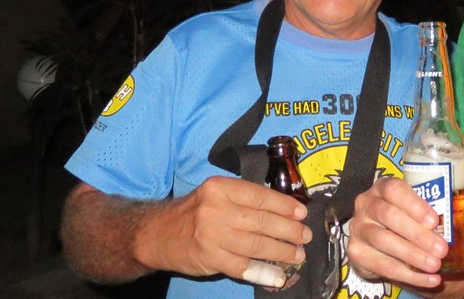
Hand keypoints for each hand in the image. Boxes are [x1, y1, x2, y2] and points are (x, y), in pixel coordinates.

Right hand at [144, 175, 310, 286]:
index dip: (284, 206)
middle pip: (262, 221)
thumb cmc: (194, 212)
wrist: (158, 234)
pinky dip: (263, 272)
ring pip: (256, 244)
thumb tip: (283, 209)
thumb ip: (243, 199)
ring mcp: (213, 235)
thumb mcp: (214, 195)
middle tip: (305, 236)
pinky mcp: (210, 258)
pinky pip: (243, 266)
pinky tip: (277, 275)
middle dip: (289, 230)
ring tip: (298, 254)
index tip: (302, 213)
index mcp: (221, 188)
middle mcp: (216, 210)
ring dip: (282, 251)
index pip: (260, 196)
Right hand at [346, 177, 463, 288]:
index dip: (414, 204)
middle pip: (389, 216)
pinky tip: (429, 280)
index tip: (434, 220)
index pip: (394, 189)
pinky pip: (382, 265)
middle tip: (441, 249)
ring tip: (435, 266)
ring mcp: (359, 228)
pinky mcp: (357, 252)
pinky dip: (409, 275)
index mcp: (384, 187)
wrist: (384, 241)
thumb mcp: (427, 207)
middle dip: (417, 234)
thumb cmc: (409, 216)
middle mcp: (366, 204)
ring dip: (412, 255)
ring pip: (384, 241)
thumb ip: (450, 202)